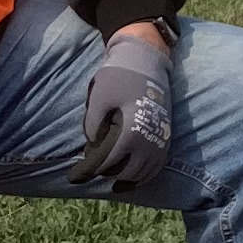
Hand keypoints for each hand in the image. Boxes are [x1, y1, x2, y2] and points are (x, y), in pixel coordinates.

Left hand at [79, 23, 174, 186]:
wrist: (147, 61)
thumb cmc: (119, 77)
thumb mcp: (98, 98)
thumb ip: (92, 125)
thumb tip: (92, 147)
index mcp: (131, 134)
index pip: (107, 163)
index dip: (90, 170)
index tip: (76, 176)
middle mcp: (149, 143)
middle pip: (125, 173)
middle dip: (107, 174)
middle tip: (92, 171)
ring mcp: (160, 142)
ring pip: (143, 174)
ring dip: (126, 179)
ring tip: (112, 180)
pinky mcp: (166, 137)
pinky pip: (156, 166)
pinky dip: (144, 175)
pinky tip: (132, 177)